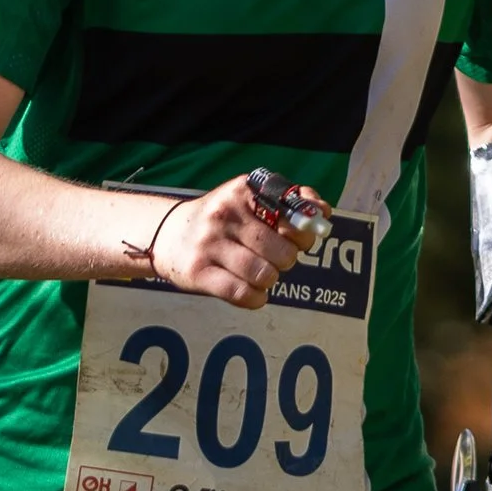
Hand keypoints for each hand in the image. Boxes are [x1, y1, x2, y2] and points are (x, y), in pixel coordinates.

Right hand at [150, 176, 305, 308]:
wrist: (168, 235)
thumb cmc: (222, 221)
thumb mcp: (249, 200)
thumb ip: (288, 202)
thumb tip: (323, 212)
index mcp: (243, 191)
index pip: (292, 215)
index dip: (304, 233)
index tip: (296, 239)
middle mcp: (224, 214)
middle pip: (283, 251)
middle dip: (287, 261)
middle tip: (276, 259)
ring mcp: (209, 244)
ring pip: (265, 275)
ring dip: (270, 280)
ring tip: (261, 274)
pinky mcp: (199, 273)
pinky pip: (243, 294)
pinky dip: (256, 298)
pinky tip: (253, 292)